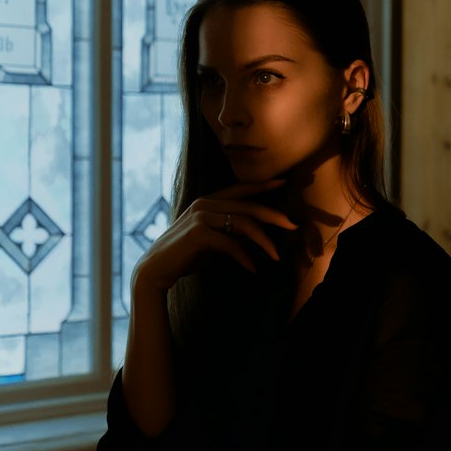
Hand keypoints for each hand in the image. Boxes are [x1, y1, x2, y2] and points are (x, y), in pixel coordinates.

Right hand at [133, 179, 296, 292]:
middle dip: (274, 215)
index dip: (262, 185)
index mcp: (209, 201)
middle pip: (248, 206)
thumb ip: (231, 231)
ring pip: (243, 223)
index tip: (284, 181)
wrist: (156, 268)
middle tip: (294, 226)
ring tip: (277, 256)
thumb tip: (256, 234)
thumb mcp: (213, 240)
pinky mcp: (198, 233)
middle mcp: (205, 204)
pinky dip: (244, 257)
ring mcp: (201, 216)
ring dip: (264, 241)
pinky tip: (253, 269)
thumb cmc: (186, 254)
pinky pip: (230, 243)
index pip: (240, 188)